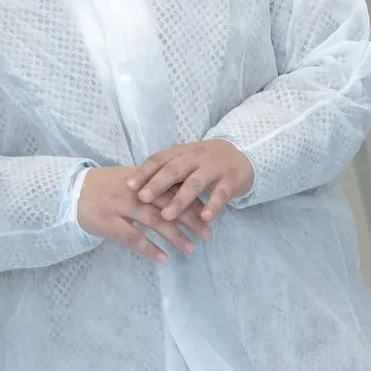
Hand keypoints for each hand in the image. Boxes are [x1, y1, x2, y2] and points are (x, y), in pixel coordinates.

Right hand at [77, 166, 208, 261]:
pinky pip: (133, 237)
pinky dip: (149, 248)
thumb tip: (182, 197)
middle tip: (206, 233)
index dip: (193, 200)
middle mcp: (135, 191)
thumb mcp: (132, 181)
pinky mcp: (109, 222)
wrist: (72, 190)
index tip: (210, 213)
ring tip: (190, 248)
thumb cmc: (106, 187)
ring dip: (174, 236)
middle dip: (190, 219)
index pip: (174, 187)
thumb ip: (154, 186)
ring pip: (154, 220)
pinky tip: (162, 258)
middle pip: (169, 204)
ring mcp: (121, 206)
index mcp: (144, 178)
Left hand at [130, 139, 254, 225]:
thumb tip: (136, 187)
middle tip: (143, 198)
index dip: (144, 172)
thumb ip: (166, 171)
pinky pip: (221, 194)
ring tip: (167, 216)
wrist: (242, 155)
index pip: (159, 159)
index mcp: (181, 152)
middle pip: (174, 169)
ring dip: (180, 200)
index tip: (128, 186)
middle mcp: (196, 157)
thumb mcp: (186, 161)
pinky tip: (205, 218)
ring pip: (194, 184)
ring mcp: (214, 169)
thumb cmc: (206, 162)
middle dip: (157, 184)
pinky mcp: (231, 181)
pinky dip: (213, 206)